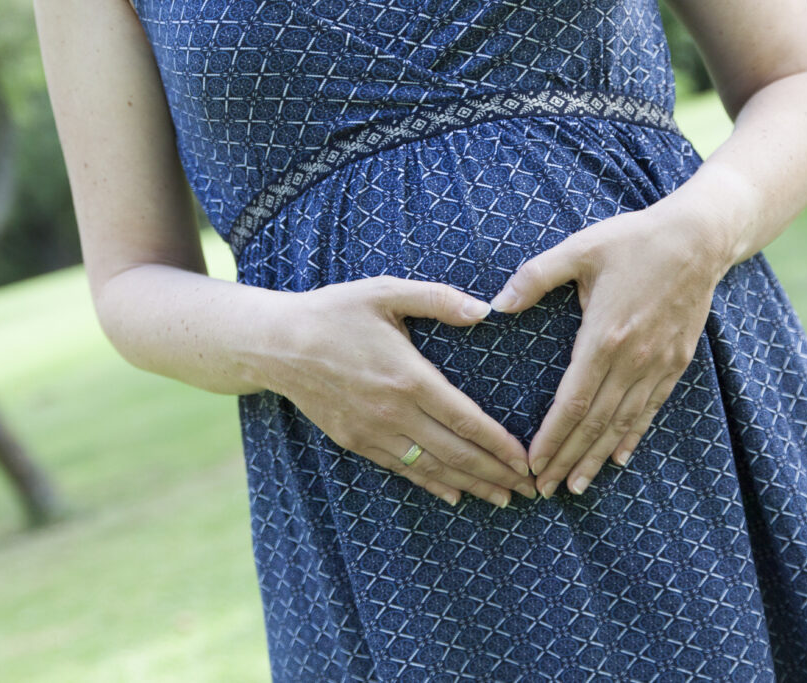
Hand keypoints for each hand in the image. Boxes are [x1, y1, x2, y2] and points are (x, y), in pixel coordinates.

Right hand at [259, 275, 537, 507]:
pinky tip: (454, 495)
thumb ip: (438, 299)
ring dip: (471, 486)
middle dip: (497, 474)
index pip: (467, 421)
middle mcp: (394, 412)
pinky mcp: (356, 441)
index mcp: (409, 377)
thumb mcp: (386, 291)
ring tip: (503, 499)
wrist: (276, 344)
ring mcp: (373, 431)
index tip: (527, 461)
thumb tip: (485, 310)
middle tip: (530, 490)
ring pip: (432, 468)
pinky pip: (402, 470)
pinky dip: (432, 485)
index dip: (501, 445)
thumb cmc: (335, 312)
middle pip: (456, 453)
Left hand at [488, 201, 734, 497]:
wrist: (698, 238)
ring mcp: (658, 364)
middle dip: (567, 459)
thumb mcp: (579, 248)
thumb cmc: (632, 240)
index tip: (532, 464)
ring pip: (623, 424)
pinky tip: (619, 459)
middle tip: (544, 489)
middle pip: (595, 423)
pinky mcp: (676, 363)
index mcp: (603, 337)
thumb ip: (536, 277)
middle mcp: (632, 359)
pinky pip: (651, 409)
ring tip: (576, 485)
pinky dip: (633, 437)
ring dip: (597, 458)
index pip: (573, 402)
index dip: (551, 438)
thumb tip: (496, 305)